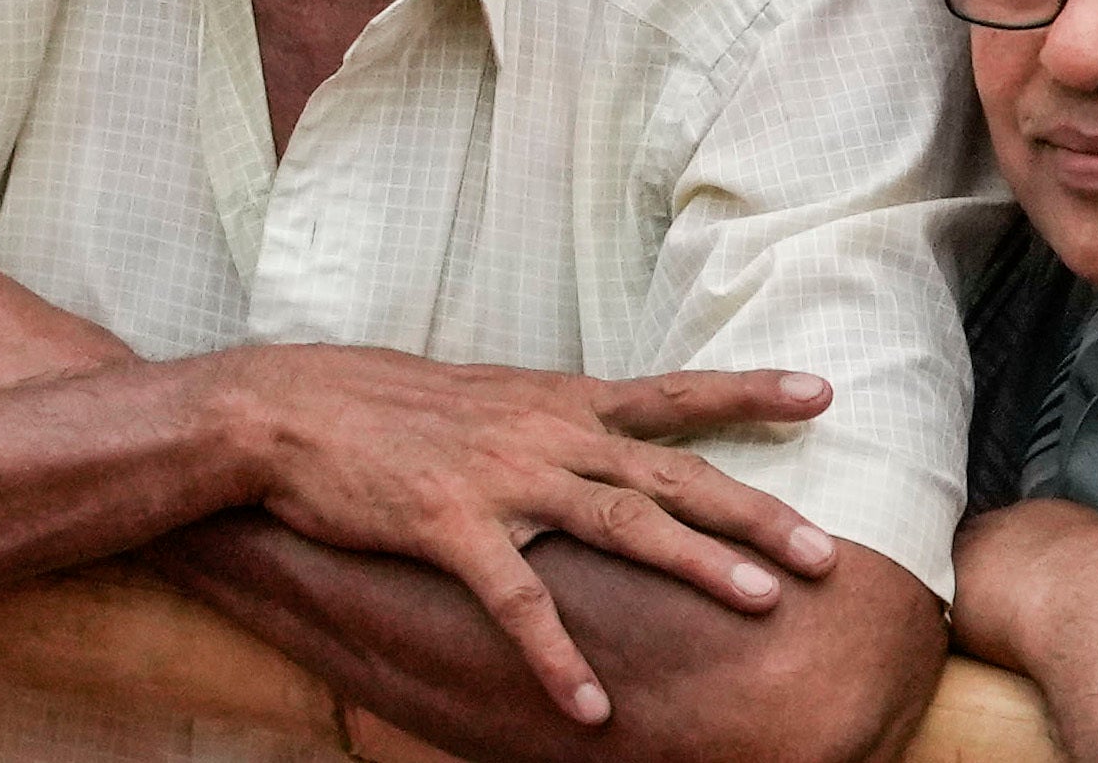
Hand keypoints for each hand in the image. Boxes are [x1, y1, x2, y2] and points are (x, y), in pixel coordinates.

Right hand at [211, 339, 839, 726]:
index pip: (668, 394)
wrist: (274, 411)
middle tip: (823, 553)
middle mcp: (540, 432)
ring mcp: (498, 477)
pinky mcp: (448, 524)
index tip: (824, 390)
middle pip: (670, 473)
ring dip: (695, 564)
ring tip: (759, 603)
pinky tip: (589, 707)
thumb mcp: (470, 396)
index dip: (748, 391)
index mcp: (548, 400)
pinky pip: (518, 600)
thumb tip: (591, 442)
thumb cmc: (367, 402)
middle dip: (754, 513)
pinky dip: (557, 656)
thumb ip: (538, 421)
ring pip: (620, 522)